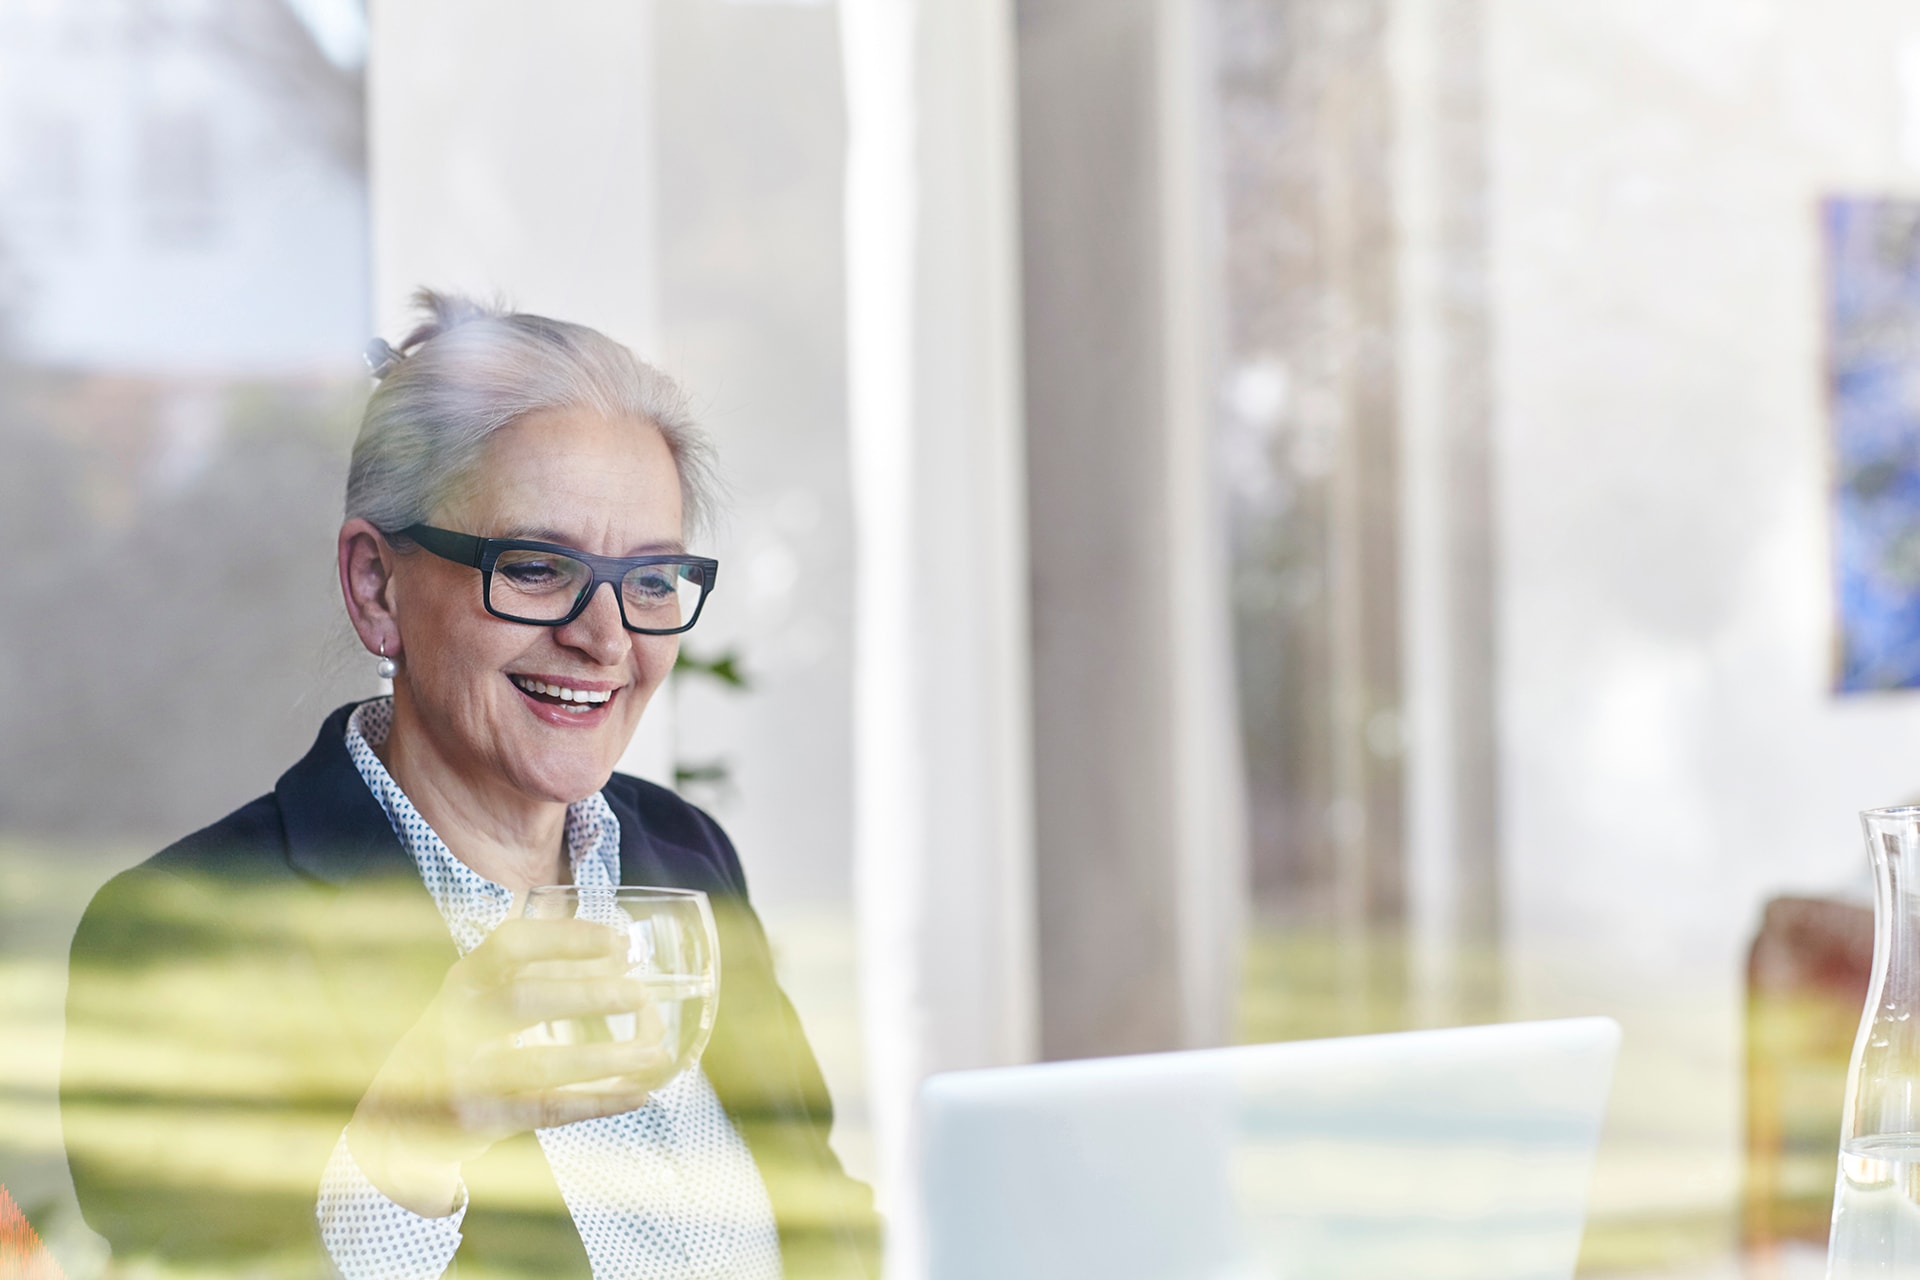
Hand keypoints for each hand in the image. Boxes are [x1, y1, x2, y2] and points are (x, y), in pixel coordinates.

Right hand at [344, 917, 673, 1214]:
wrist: (395, 1120)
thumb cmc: (461, 1042)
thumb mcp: (481, 998)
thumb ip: (535, 972)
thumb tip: (620, 955)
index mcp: (463, 982)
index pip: (509, 944)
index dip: (565, 937)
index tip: (617, 940)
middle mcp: (454, 1023)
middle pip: (524, 1000)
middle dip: (589, 994)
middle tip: (640, 994)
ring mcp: (461, 1075)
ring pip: (540, 1063)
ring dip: (605, 1058)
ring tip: (655, 1053)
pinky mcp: (476, 1120)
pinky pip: (547, 1109)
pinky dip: (597, 1102)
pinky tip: (636, 1095)